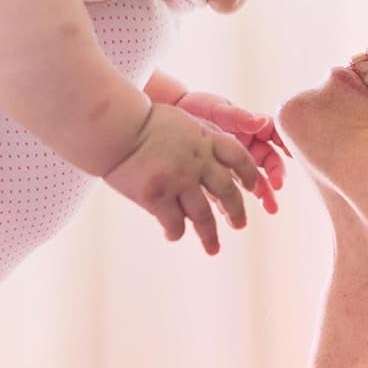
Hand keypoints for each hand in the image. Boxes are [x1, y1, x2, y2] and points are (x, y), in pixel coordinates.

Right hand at [102, 103, 263, 254]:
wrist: (114, 126)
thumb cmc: (140, 120)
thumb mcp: (180, 120)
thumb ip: (198, 138)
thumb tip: (210, 160)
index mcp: (204, 138)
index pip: (239, 157)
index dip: (250, 174)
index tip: (253, 188)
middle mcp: (197, 161)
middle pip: (227, 192)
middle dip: (237, 212)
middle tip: (239, 225)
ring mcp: (178, 180)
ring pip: (204, 215)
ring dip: (210, 235)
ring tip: (213, 248)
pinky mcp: (157, 196)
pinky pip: (174, 223)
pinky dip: (176, 232)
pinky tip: (173, 236)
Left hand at [172, 89, 288, 213]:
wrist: (169, 119)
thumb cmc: (197, 106)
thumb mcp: (218, 110)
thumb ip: (240, 117)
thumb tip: (261, 121)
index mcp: (252, 127)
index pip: (275, 135)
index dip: (286, 143)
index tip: (291, 154)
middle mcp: (249, 145)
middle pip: (269, 162)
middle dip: (276, 175)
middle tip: (277, 186)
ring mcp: (236, 162)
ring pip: (255, 180)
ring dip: (265, 193)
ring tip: (270, 208)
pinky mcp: (222, 175)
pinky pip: (232, 190)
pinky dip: (236, 201)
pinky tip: (239, 212)